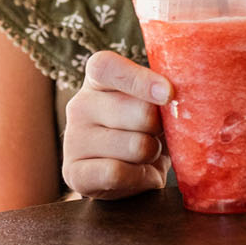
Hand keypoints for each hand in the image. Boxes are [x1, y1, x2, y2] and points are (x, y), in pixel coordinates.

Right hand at [64, 50, 172, 199]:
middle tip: (158, 134)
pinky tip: (139, 175)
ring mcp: (73, 139)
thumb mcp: (154, 104)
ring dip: (152, 155)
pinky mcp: (74, 173)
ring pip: (135, 146)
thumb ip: (161, 94)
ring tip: (146, 155)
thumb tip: (172, 94)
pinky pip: (116, 173)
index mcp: (98, 79)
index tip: (169, 94)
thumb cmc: (146, 129)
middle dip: (160, 128)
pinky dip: (139, 177)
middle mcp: (80, 105)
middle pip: (140, 112)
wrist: (130, 175)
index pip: (107, 67)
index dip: (140, 79)